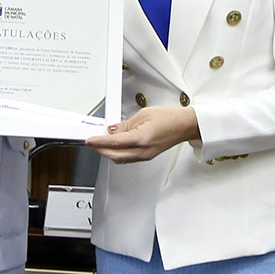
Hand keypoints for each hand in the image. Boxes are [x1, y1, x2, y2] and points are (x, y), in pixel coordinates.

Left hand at [85, 106, 199, 163]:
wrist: (184, 125)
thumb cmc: (169, 118)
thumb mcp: (143, 114)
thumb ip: (125, 124)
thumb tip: (112, 130)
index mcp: (142, 138)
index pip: (114, 142)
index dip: (99, 142)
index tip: (90, 140)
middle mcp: (143, 150)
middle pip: (115, 155)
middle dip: (101, 149)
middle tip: (93, 142)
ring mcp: (145, 156)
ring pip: (120, 159)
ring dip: (109, 153)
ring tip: (102, 143)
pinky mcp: (147, 156)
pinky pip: (128, 159)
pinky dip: (118, 153)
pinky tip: (115, 146)